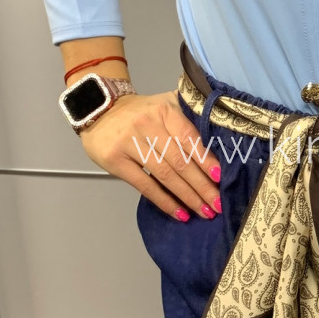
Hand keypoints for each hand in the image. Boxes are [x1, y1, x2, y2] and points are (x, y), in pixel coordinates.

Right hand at [77, 90, 222, 221]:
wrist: (98, 108)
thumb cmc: (141, 111)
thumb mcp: (166, 104)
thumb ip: (189, 117)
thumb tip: (220, 143)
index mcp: (165, 110)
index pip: (189, 138)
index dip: (206, 160)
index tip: (220, 178)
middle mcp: (148, 125)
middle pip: (180, 161)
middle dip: (202, 186)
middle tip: (218, 204)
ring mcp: (129, 143)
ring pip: (165, 175)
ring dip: (187, 197)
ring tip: (204, 212)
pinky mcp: (115, 160)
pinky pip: (144, 185)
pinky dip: (164, 201)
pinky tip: (179, 213)